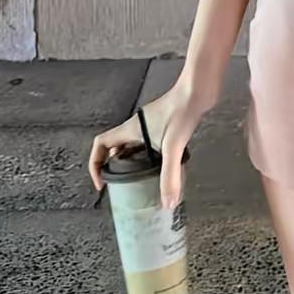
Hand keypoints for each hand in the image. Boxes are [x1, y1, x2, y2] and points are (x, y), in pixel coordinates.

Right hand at [87, 78, 214, 210]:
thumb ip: (170, 176)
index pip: (101, 144)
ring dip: (131, 162)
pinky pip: (147, 144)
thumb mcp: (173, 147)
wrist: (198, 90)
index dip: (95, 163)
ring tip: (139, 181)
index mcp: (130, 129)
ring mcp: (149, 125)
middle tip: (120, 186)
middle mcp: (136, 127)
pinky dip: (147, 157)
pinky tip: (160, 166)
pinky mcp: (163, 125)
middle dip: (113, 167)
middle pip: (114, 148)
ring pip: (131, 146)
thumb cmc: (182, 109)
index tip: (101, 182)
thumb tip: (168, 203)